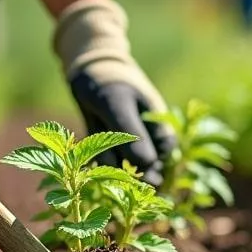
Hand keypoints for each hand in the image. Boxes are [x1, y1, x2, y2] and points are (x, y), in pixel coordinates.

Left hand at [52, 0, 176, 185]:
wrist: (85, 68)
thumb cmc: (107, 82)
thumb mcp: (118, 104)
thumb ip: (131, 134)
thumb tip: (147, 164)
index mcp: (158, 126)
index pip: (165, 156)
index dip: (158, 171)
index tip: (148, 183)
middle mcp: (145, 137)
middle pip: (145, 167)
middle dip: (132, 175)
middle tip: (119, 180)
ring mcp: (125, 142)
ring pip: (123, 166)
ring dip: (111, 165)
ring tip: (98, 146)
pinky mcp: (107, 145)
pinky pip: (105, 162)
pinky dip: (97, 161)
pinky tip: (87, 151)